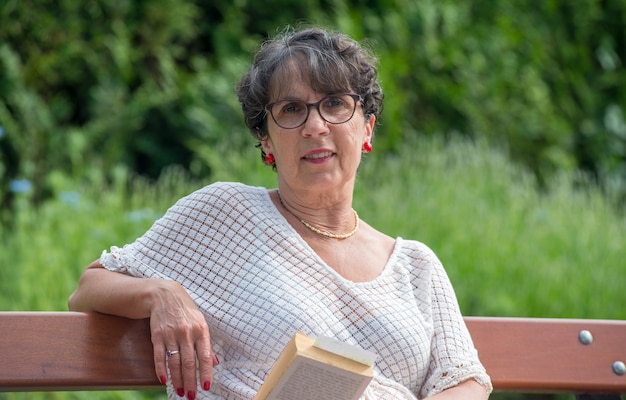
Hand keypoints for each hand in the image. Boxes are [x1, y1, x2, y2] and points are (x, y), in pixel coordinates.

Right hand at [149, 280, 218, 399]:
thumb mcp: (201, 322)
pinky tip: (164, 380)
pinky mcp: (157, 336)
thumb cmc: (186, 311)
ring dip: (177, 379)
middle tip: (192, 395)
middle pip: (189, 362)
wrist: (165, 295)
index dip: (206, 373)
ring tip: (181, 391)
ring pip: (174, 362)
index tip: (206, 386)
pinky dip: (161, 370)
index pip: (205, 356)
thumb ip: (207, 344)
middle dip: (191, 381)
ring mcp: (171, 334)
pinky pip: (159, 356)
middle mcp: (187, 333)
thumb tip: (216, 363)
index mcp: (201, 330)